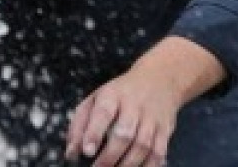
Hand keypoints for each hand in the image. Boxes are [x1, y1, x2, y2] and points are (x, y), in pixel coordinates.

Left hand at [64, 36, 224, 166]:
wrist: (159, 79)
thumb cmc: (119, 94)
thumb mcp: (95, 99)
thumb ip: (79, 125)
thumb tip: (71, 153)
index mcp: (112, 95)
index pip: (103, 113)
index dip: (94, 133)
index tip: (87, 151)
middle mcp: (134, 105)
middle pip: (124, 133)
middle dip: (110, 156)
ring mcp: (152, 119)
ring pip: (143, 146)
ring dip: (128, 164)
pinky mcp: (165, 130)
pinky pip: (159, 153)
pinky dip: (148, 166)